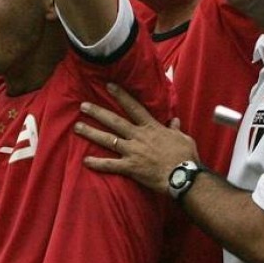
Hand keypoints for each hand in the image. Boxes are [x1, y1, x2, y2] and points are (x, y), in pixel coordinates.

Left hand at [74, 81, 198, 193]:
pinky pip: (110, 165)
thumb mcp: (183, 138)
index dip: (121, 96)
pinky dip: (98, 163)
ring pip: (108, 140)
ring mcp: (133, 152)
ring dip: (92, 133)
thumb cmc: (185, 157)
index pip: (134, 107)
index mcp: (151, 127)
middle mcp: (139, 136)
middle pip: (114, 121)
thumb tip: (174, 121)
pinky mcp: (130, 168)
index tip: (109, 86)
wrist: (183, 176)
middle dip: (98, 112)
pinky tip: (85, 161)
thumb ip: (175, 129)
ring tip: (77, 127)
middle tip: (83, 106)